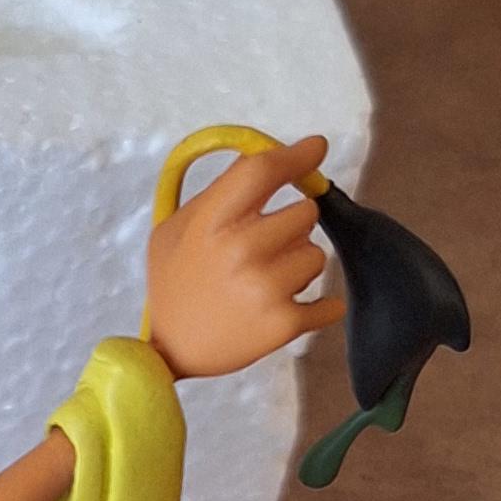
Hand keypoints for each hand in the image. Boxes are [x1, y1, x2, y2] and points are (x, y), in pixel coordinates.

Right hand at [143, 133, 345, 380]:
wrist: (171, 352)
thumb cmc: (176, 284)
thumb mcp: (176, 230)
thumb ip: (218, 193)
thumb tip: (266, 152)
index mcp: (211, 222)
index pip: (263, 171)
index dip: (295, 155)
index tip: (316, 148)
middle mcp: (240, 250)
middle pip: (305, 213)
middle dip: (292, 227)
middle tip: (265, 249)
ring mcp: (265, 288)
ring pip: (317, 255)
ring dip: (298, 267)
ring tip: (266, 285)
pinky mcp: (283, 323)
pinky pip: (329, 303)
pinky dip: (320, 307)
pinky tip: (291, 307)